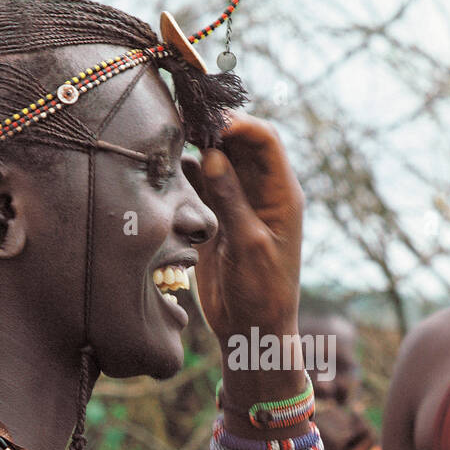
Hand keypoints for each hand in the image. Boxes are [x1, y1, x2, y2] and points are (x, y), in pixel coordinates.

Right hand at [183, 113, 304, 340]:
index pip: (265, 141)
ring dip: (196, 147)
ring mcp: (236, 202)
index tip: (209, 120)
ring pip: (217, 159)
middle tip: (181, 121)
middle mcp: (261, 192)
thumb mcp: (249, 245)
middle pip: (239, 143)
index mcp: (282, 194)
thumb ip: (232, 200)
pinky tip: (167, 169)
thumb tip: (213, 154)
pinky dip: (185, 173)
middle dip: (213, 128)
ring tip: (170, 140)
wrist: (251, 329)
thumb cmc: (262, 293)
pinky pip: (200, 183)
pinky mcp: (215, 216)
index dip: (240, 124)